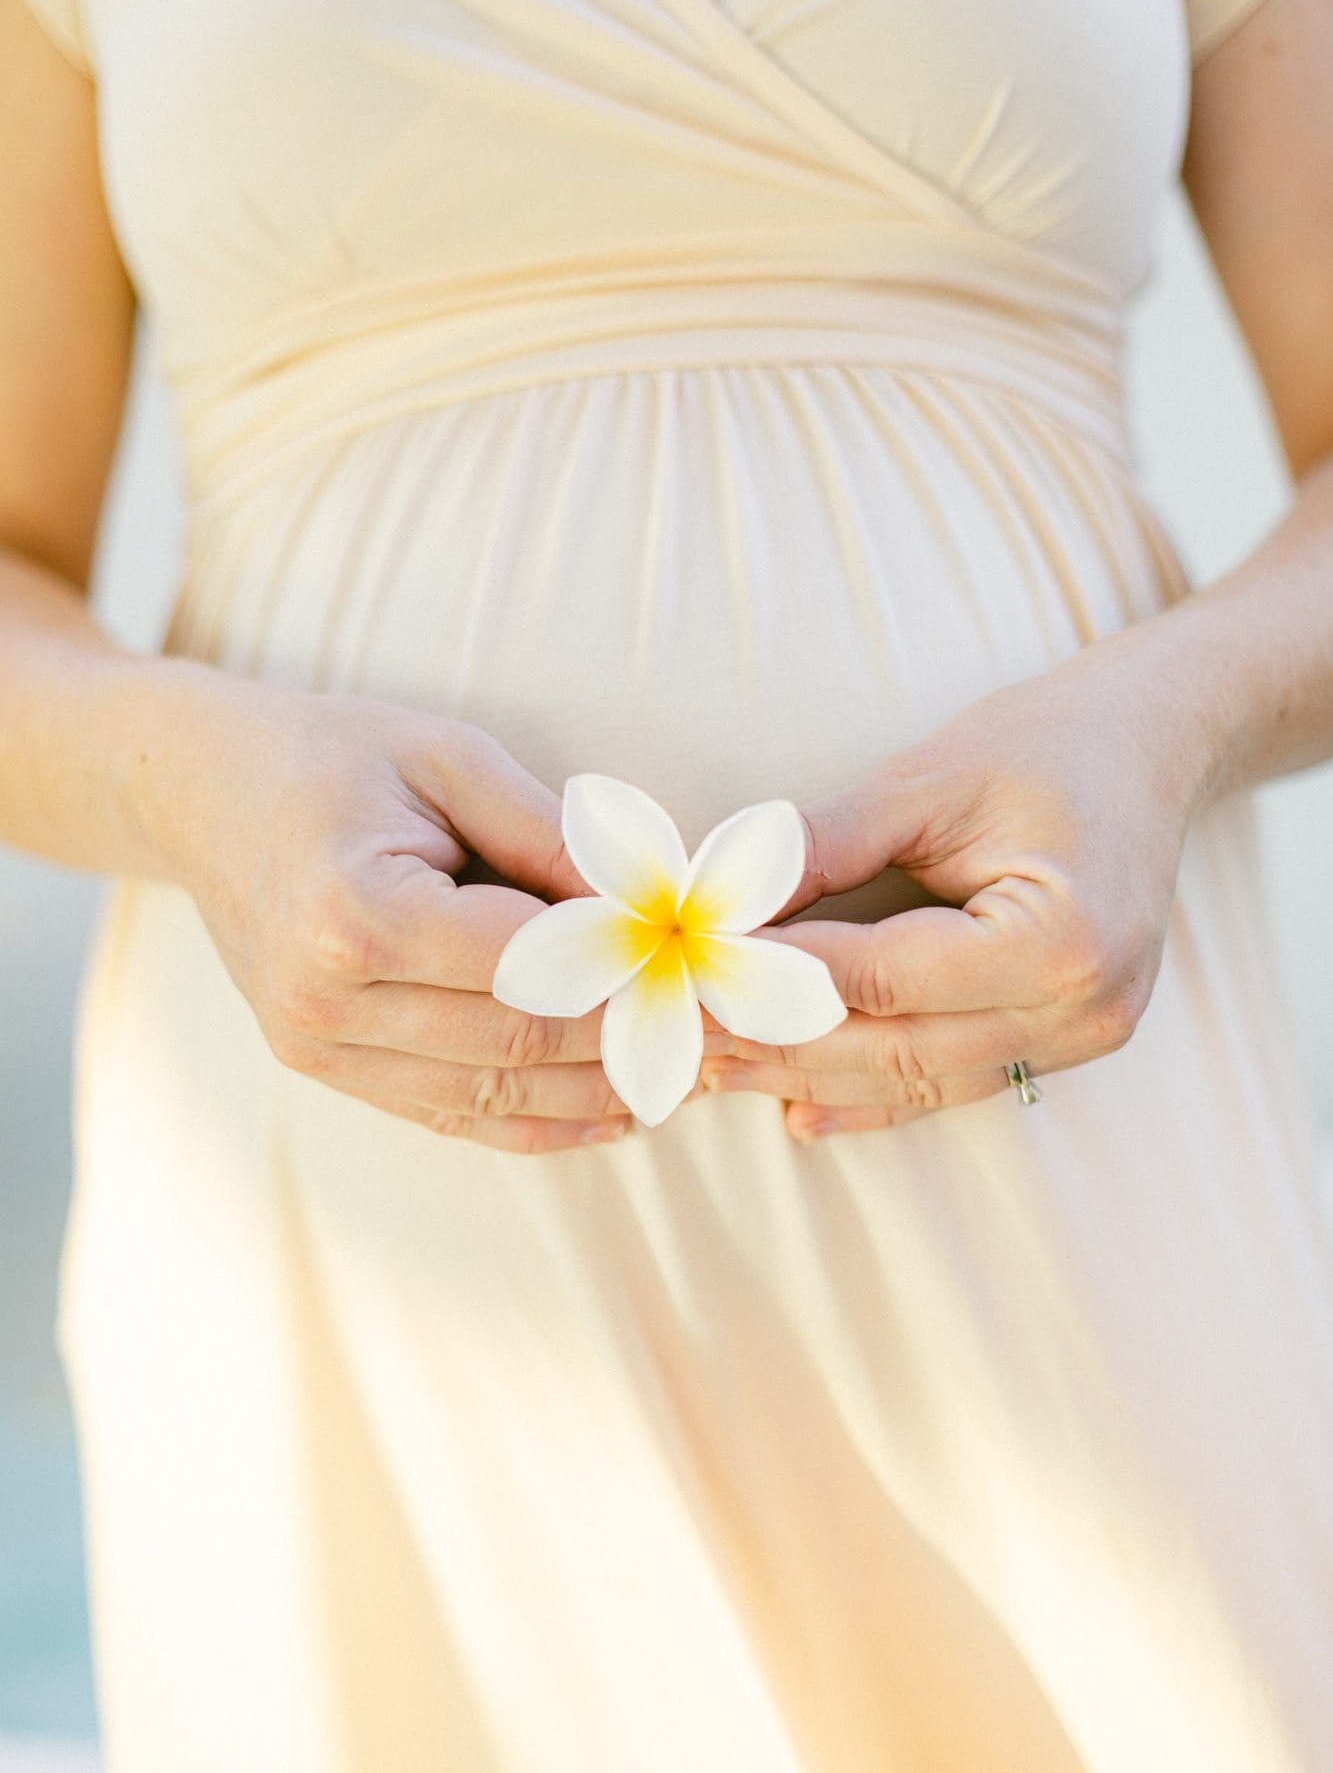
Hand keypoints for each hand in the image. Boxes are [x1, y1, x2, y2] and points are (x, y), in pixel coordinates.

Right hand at [134, 669, 665, 1151]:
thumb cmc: (328, 755)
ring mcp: (317, 1049)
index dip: (634, 977)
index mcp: (354, 915)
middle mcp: (327, 1002)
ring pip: (496, 1097)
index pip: (532, 969)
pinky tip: (616, 1111)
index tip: (716, 971)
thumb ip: (549, 835)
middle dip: (637, 1039)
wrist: (199, 794)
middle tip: (730, 1028)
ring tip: (695, 1073)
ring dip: (605, 1093)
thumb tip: (655, 903)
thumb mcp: (446, 756)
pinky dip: (542, 1123)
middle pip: (521, 1043)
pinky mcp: (325, 1070)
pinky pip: (454, 1116)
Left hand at [698, 632, 1214, 1138]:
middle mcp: (1081, 1008)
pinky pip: (953, 1084)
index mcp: (1058, 938)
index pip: (883, 976)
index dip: (776, 979)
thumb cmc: (1047, 744)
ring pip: (917, 1081)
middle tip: (681, 1031)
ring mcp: (1081, 1038)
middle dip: (778, 1042)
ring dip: (810, 1078)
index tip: (692, 971)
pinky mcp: (1064, 1044)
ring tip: (717, 1069)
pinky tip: (796, 1107)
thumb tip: (719, 901)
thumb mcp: (927, 778)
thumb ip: (822, 845)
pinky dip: (871, 1098)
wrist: (1149, 747)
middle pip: (895, 1048)